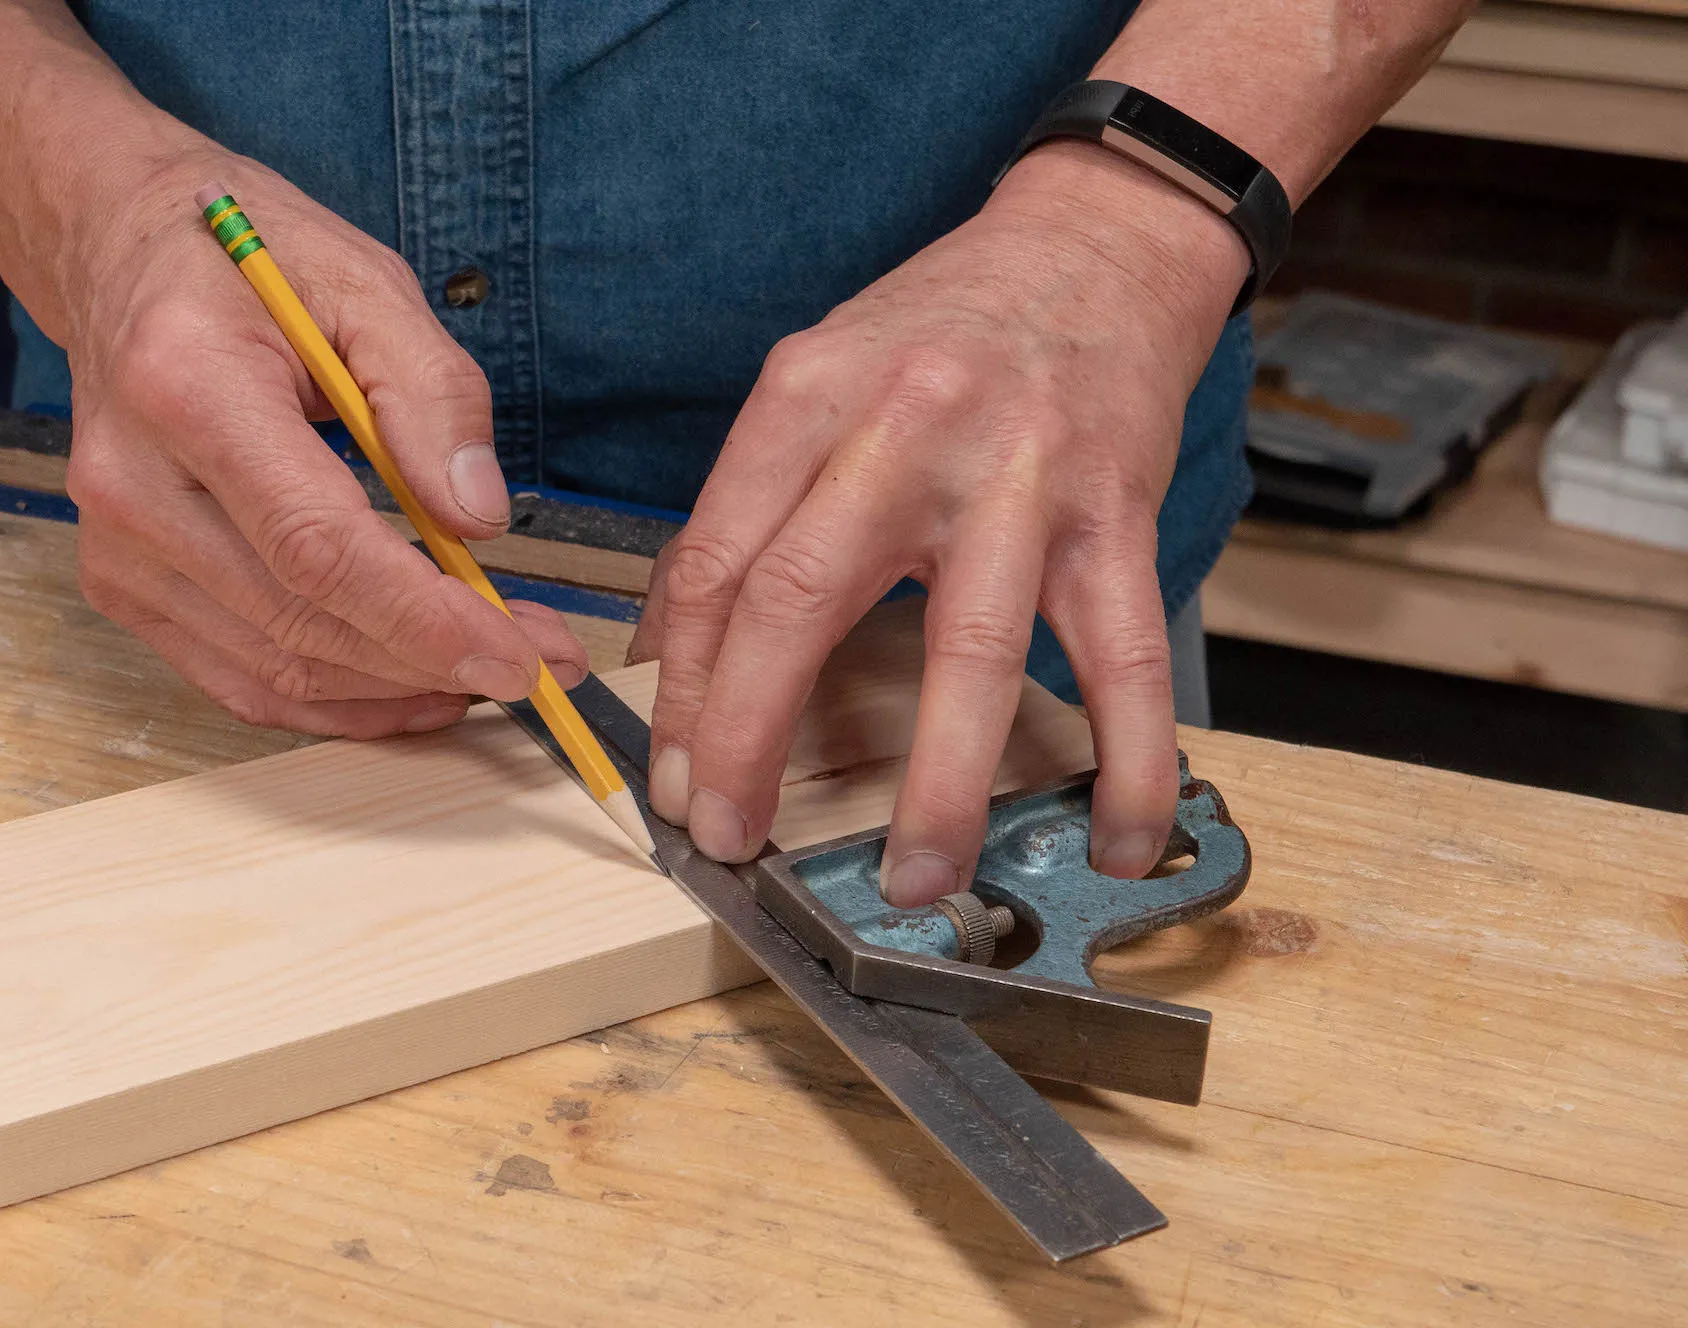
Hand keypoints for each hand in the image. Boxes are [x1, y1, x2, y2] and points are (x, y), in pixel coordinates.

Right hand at [50, 130, 586, 737]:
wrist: (121, 258)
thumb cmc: (244, 262)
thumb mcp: (363, 282)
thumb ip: (431, 393)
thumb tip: (477, 518)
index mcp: (186, 387)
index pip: (314, 543)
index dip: (423, 617)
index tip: (518, 651)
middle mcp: (132, 483)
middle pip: (299, 620)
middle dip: (435, 658)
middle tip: (541, 656)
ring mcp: (117, 547)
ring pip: (276, 667)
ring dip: (396, 687)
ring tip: (491, 664)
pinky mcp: (122, 587)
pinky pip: (241, 679)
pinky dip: (336, 698)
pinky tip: (412, 686)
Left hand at [627, 142, 1247, 901]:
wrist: (1097, 241)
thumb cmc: (941, 326)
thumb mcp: (816, 377)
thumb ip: (750, 501)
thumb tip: (672, 643)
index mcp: (809, 396)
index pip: (716, 562)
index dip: (684, 686)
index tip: (676, 776)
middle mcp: (905, 431)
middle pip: (800, 604)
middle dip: (750, 739)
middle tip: (731, 833)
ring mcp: (1020, 477)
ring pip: (968, 656)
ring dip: (937, 787)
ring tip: (914, 879)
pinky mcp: (1118, 514)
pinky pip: (1124, 659)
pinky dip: (1129, 761)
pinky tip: (1114, 838)